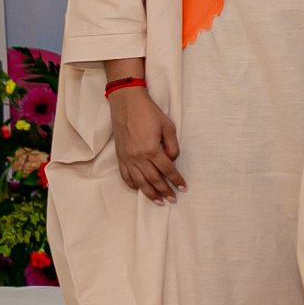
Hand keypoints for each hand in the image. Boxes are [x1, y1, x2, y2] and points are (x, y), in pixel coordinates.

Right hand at [109, 84, 183, 201]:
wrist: (126, 103)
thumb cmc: (149, 113)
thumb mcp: (168, 127)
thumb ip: (172, 146)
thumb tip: (172, 161)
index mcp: (151, 149)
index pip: (167, 170)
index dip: (176, 180)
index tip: (183, 188)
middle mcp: (138, 157)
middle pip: (153, 179)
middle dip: (164, 191)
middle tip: (173, 199)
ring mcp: (127, 158)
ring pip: (139, 181)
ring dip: (149, 193)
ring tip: (159, 201)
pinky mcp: (120, 156)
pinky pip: (125, 175)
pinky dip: (133, 185)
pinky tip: (139, 190)